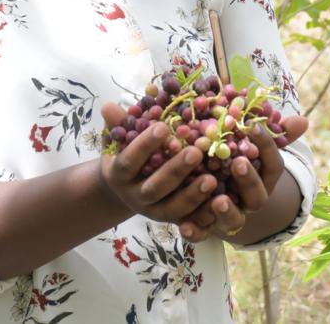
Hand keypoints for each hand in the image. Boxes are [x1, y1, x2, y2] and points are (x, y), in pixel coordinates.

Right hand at [98, 102, 216, 223]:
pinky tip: (221, 201)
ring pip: (173, 208)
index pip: (130, 162)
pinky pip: (190, 222)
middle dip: (175, 171)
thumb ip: (118, 125)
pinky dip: (205, 215)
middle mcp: (136, 197)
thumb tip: (107, 106)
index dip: (144, 146)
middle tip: (195, 152)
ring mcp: (155, 211)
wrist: (125, 190)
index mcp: (119, 175)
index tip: (162, 126)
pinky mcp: (173, 221)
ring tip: (212, 178)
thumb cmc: (124, 154)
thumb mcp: (117, 140)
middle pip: (155, 188)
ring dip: (192, 195)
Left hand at [179, 114, 308, 241]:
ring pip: (233, 219)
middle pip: (256, 196)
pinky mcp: (207, 228)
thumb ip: (273, 134)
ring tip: (219, 200)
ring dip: (227, 211)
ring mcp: (230, 217)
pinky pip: (202, 234)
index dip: (267, 147)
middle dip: (249, 180)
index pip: (273, 166)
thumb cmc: (235, 164)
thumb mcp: (249, 147)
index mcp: (263, 180)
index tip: (254, 127)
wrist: (216, 200)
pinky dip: (195, 232)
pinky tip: (184, 226)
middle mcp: (249, 201)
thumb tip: (303, 121)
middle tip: (238, 163)